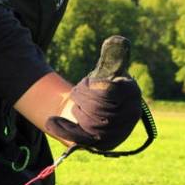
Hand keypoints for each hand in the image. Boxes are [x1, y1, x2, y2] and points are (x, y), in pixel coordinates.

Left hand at [46, 36, 142, 150]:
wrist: (91, 112)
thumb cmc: (99, 88)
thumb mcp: (104, 71)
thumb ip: (111, 56)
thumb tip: (117, 39)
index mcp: (132, 93)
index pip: (110, 90)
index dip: (92, 87)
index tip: (86, 83)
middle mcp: (130, 115)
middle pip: (99, 106)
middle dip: (82, 96)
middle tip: (79, 93)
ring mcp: (118, 133)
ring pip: (90, 121)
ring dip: (77, 109)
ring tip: (77, 105)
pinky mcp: (102, 145)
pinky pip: (82, 138)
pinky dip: (64, 129)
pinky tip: (52, 122)